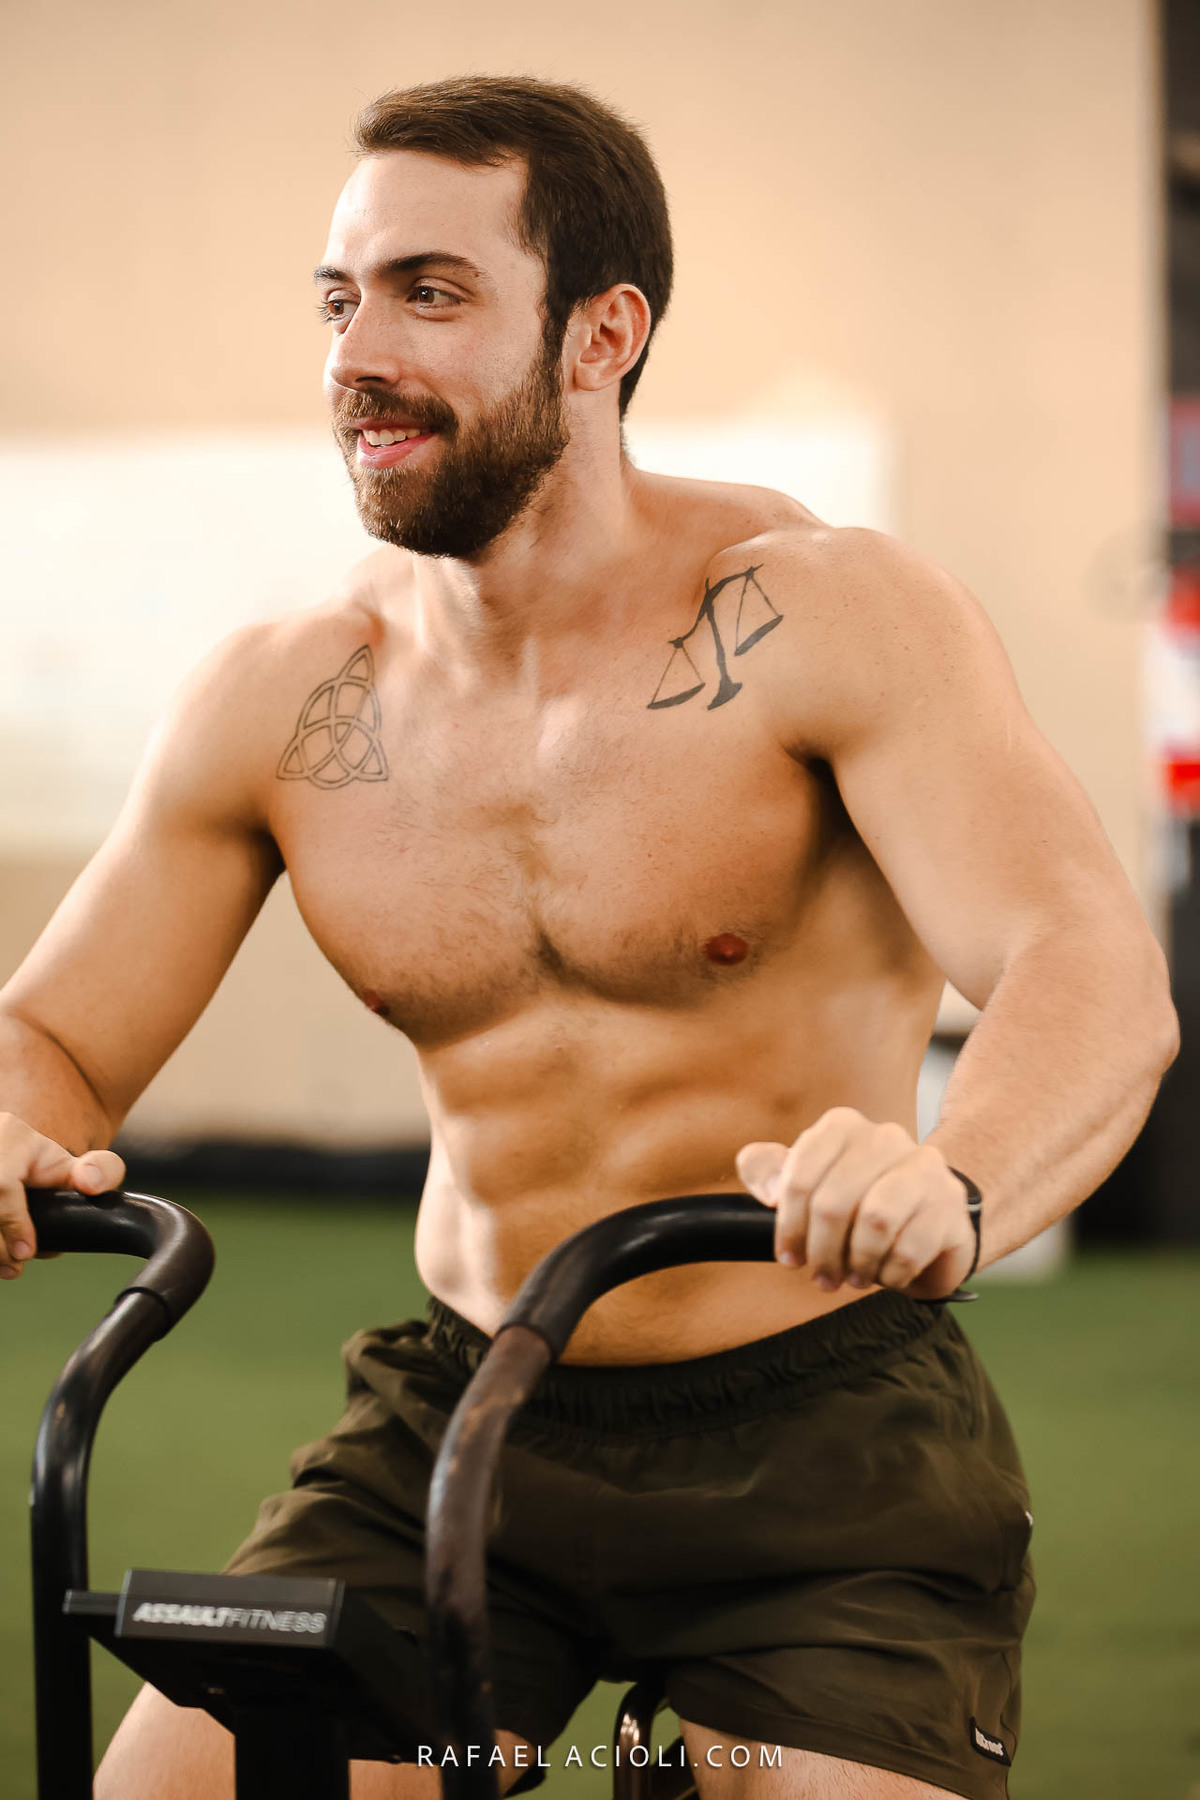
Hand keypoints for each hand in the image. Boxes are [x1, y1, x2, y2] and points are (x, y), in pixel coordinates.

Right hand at [0, 1113, 124, 1278]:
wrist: (10, 1152)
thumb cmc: (40, 1165)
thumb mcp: (72, 1162)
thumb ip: (100, 1171)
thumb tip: (91, 1184)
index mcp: (11, 1136)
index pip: (2, 1182)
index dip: (12, 1220)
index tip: (26, 1252)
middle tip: (16, 1265)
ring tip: (6, 1268)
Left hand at [736, 1108, 975, 1300]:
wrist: (929, 1215)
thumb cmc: (860, 1201)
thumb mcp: (807, 1182)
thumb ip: (767, 1169)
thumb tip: (768, 1190)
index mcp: (842, 1126)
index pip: (799, 1176)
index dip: (788, 1226)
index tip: (788, 1257)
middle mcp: (885, 1137)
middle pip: (832, 1203)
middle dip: (820, 1251)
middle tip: (821, 1276)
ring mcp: (923, 1166)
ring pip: (875, 1221)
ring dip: (857, 1262)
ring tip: (854, 1277)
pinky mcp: (949, 1201)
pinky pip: (910, 1248)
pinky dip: (891, 1272)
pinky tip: (886, 1274)